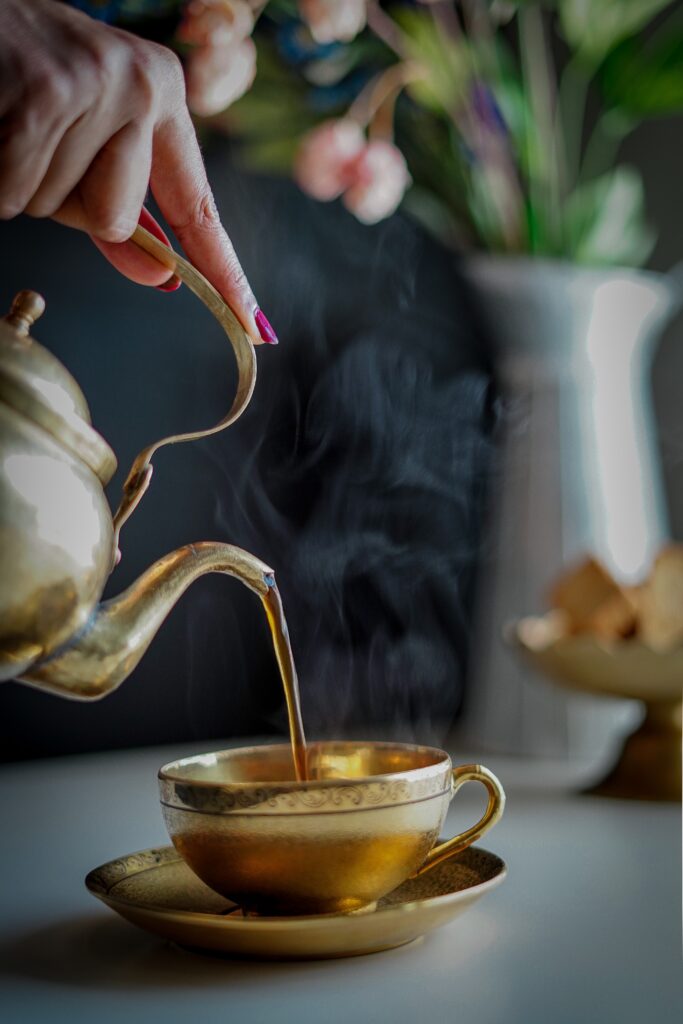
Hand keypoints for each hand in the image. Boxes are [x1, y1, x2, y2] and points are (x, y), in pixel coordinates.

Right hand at [0, 0, 274, 343]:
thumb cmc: (19, 72)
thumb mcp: (83, 136)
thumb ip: (119, 213)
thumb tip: (161, 278)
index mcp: (160, 93)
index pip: (197, 203)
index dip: (222, 269)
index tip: (252, 322)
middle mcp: (141, 85)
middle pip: (115, 220)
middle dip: (64, 201)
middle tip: (33, 135)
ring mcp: (97, 84)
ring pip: (55, 206)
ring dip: (21, 181)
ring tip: (10, 118)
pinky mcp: (45, 93)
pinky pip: (18, 189)